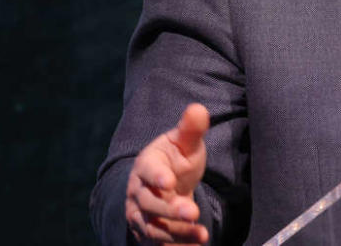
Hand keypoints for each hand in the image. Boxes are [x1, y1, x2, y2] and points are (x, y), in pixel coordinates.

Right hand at [126, 103, 210, 244]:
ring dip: (177, 233)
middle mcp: (139, 193)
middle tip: (193, 211)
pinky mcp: (149, 234)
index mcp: (146, 165)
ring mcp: (141, 216)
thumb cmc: (176, 159)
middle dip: (170, 209)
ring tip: (202, 234)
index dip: (157, 176)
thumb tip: (198, 109)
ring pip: (153, 228)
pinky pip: (159, 244)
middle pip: (149, 203)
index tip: (169, 181)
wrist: (165, 184)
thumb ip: (191, 129)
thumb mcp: (184, 143)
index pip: (147, 170)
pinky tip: (196, 245)